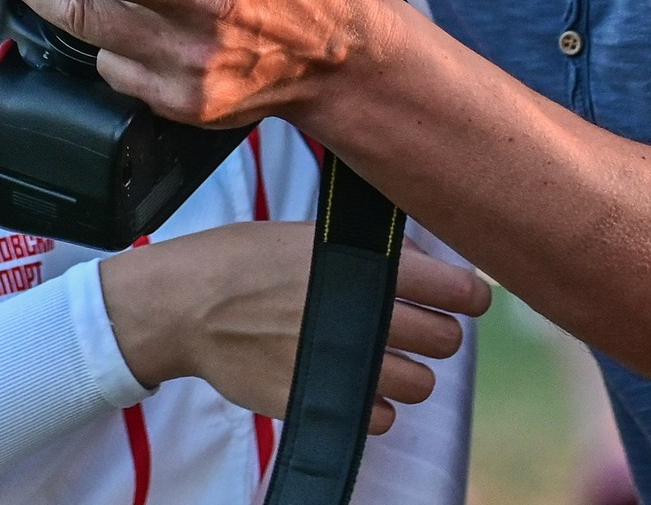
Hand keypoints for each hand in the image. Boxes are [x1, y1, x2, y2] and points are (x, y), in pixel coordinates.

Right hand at [99, 223, 489, 432]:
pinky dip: (374, 406)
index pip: (458, 289)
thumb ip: (365, 251)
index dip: (468, 295)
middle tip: (412, 327)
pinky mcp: (322, 401)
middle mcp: (363, 314)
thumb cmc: (238, 260)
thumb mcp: (302, 234)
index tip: (464, 298)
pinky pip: (381, 418)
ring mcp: (344, 362)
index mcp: (365, 265)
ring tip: (377, 357)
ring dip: (407, 372)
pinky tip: (351, 385)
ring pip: (421, 384)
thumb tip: (420, 261)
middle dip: (436, 332)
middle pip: (446, 340)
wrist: (182, 305)